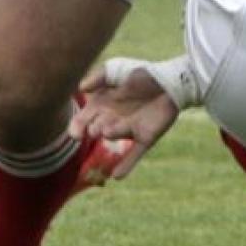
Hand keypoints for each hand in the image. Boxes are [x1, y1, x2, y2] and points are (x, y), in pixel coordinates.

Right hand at [69, 60, 179, 178]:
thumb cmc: (141, 74)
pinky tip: (117, 176)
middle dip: (94, 128)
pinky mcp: (145, 137)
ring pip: (116, 134)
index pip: (85, 117)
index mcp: (102, 105)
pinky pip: (134, 154)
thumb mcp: (117, 70)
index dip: (78, 125)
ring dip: (112, 134)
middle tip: (94, 129)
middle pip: (98, 126)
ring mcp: (129, 129)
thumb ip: (98, 77)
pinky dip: (126, 165)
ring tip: (107, 131)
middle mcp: (112, 119)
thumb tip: (80, 87)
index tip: (75, 132)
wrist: (170, 80)